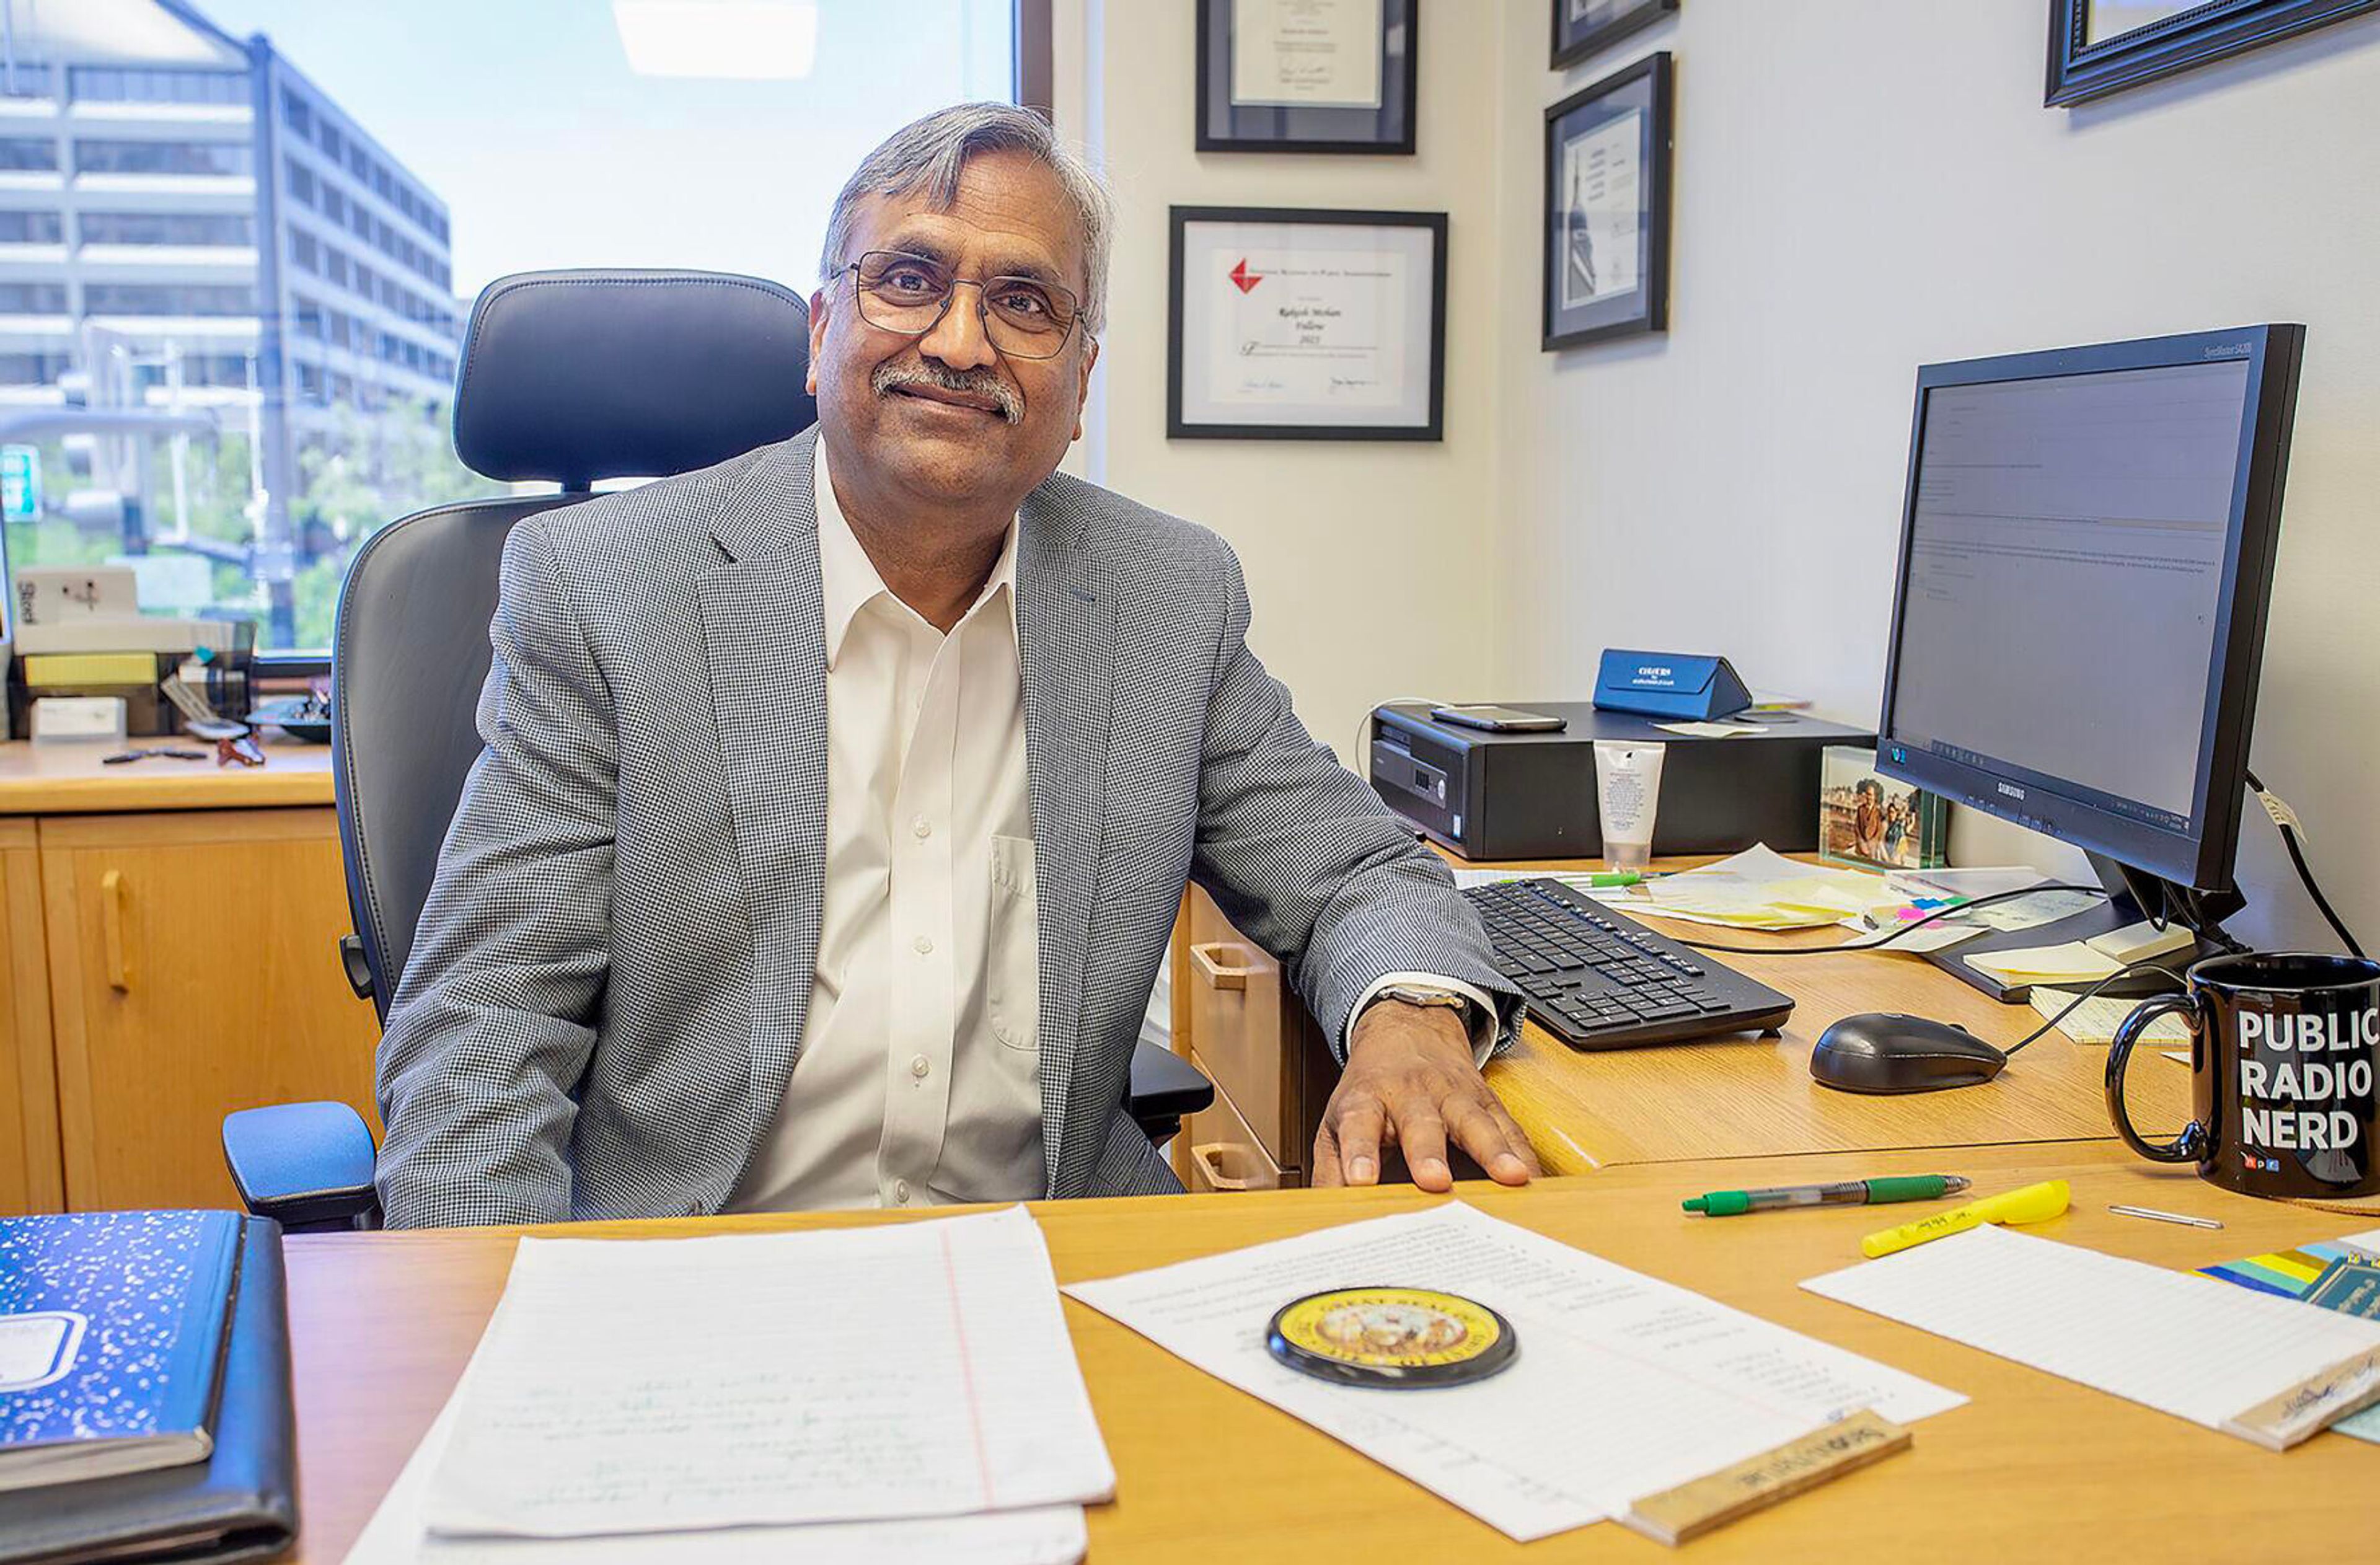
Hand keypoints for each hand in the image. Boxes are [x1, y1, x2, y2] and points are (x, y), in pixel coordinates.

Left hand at [1312, 1001, 1539, 1191]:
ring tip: (1511, 1177)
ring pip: (1475, 1122)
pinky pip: (1509, 1129)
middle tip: (1434, 1181)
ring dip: (1494, 1150)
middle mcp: (1411, 1094)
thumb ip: (1330, 1169)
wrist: (1407, 1030)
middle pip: (1420, 1123)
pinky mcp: (1486, 1102)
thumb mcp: (1336, 1121)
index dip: (1359, 1153)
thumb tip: (1322, 1216)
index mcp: (1367, 1099)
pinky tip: (1535, 1179)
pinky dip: (1524, 1153)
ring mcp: (1453, 1096)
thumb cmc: (1370, 1089)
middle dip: (1428, 1152)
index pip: (1359, 1125)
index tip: (1360, 1179)